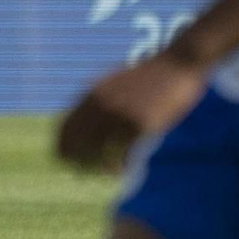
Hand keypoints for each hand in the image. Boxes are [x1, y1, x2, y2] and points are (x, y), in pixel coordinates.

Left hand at [56, 52, 207, 172]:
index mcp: (93, 92)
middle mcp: (102, 103)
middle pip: (78, 142)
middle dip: (78, 162)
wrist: (177, 64)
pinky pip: (123, 153)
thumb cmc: (149, 76)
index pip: (66, 127)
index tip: (64, 161)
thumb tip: (84, 124)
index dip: (61, 147)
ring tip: (106, 174)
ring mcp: (121, 113)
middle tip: (83, 174)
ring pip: (99, 151)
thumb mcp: (115, 81)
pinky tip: (123, 170)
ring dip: (100, 167)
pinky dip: (121, 165)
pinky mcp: (141, 124)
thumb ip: (98, 99)